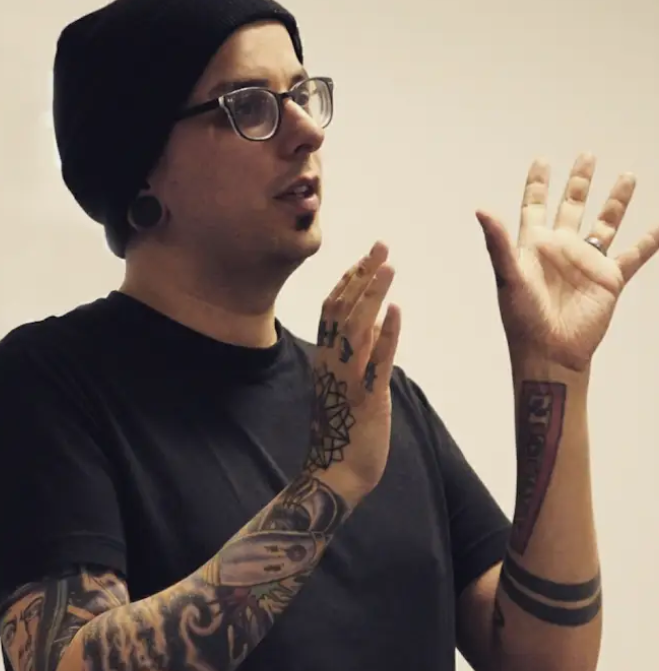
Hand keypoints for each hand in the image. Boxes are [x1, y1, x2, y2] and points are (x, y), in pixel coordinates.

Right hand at [306, 242, 400, 507]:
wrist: (333, 476)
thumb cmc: (342, 432)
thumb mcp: (348, 384)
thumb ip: (359, 352)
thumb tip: (375, 319)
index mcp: (326, 358)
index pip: (332, 308)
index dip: (350, 279)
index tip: (367, 256)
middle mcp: (332, 362)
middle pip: (341, 308)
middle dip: (362, 275)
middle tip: (381, 246)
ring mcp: (347, 379)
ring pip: (356, 326)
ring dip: (372, 294)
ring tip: (388, 266)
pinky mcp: (366, 398)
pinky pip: (376, 361)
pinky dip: (386, 333)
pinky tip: (396, 311)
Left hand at [476, 153, 658, 374]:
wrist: (550, 351)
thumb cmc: (523, 318)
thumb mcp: (508, 276)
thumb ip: (497, 242)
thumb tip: (481, 209)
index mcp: (534, 244)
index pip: (536, 205)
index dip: (538, 184)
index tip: (543, 161)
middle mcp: (562, 248)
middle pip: (572, 206)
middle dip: (579, 182)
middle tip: (587, 156)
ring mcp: (586, 262)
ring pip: (605, 223)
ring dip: (616, 201)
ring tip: (628, 177)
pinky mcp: (608, 280)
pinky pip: (633, 255)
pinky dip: (649, 241)